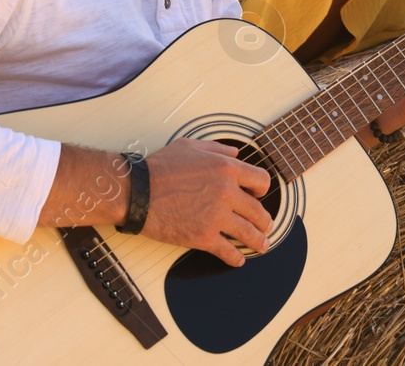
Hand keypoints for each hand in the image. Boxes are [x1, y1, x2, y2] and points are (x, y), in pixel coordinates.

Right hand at [139, 137, 271, 265]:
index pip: (261, 181)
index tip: (260, 196)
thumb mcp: (190, 146)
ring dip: (258, 241)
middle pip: (258, 211)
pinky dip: (236, 257)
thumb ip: (217, 149)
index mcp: (226, 168)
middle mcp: (226, 192)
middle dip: (265, 221)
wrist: (137, 191)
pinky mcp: (204, 237)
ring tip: (262, 245)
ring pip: (248, 232)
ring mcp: (216, 216)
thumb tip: (235, 153)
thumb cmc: (159, 167)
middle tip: (267, 226)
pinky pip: (228, 251)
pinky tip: (238, 259)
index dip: (262, 190)